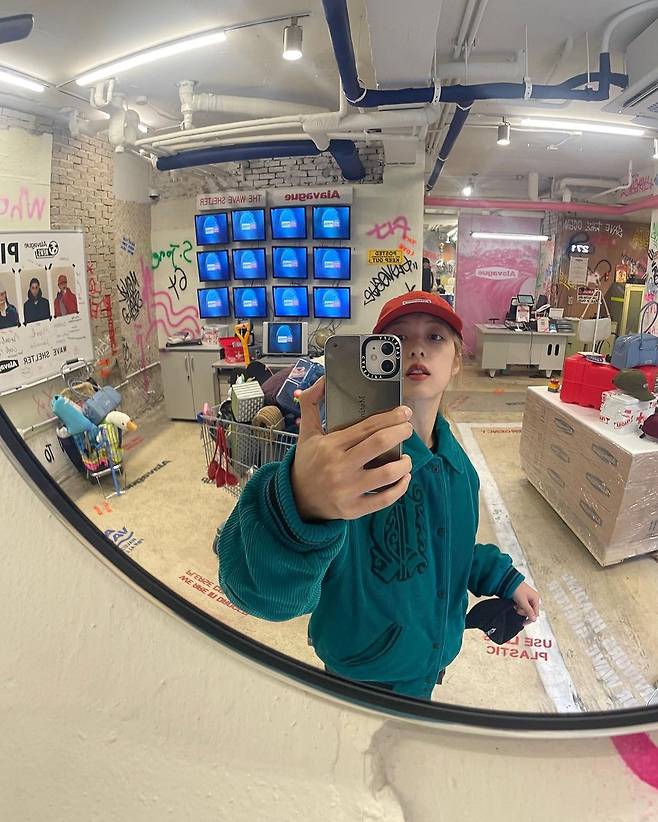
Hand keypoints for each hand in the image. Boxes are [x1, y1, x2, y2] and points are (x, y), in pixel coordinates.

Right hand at [291, 377, 413, 521]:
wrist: (296, 499)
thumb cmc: (307, 462)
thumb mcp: (306, 433)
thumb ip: (311, 403)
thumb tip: (323, 381)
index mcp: (331, 446)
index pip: (367, 427)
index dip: (391, 417)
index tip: (404, 412)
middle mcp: (340, 467)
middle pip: (381, 444)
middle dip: (401, 432)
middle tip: (408, 428)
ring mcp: (348, 490)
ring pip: (388, 473)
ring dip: (404, 463)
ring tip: (406, 457)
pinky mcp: (354, 509)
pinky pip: (385, 499)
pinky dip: (400, 487)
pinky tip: (404, 478)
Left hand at [512, 581, 539, 622]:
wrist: (508, 581)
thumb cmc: (516, 588)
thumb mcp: (523, 601)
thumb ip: (528, 610)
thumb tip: (534, 619)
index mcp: (535, 598)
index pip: (536, 613)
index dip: (530, 618)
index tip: (524, 623)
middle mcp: (533, 598)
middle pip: (531, 612)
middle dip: (523, 612)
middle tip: (517, 608)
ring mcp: (528, 598)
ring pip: (526, 609)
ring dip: (520, 609)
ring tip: (515, 605)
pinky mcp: (523, 598)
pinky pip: (523, 606)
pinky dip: (518, 606)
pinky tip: (515, 603)